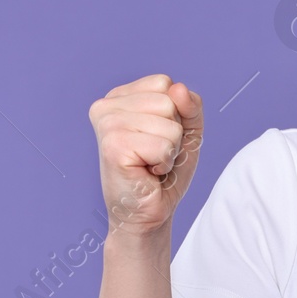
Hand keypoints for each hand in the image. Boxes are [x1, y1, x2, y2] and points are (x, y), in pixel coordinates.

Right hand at [87, 73, 203, 238]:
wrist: (147, 213)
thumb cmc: (164, 173)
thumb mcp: (186, 131)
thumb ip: (190, 106)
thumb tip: (178, 89)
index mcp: (119, 97)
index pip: (166, 84)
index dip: (176, 115)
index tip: (157, 137)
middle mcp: (106, 106)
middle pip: (169, 101)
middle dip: (174, 133)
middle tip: (153, 155)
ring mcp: (107, 124)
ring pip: (170, 124)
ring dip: (169, 150)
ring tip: (149, 164)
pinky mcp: (113, 146)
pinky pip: (164, 145)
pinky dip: (164, 163)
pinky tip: (145, 173)